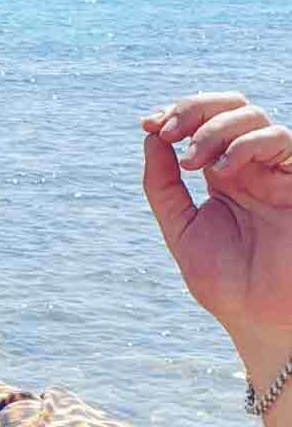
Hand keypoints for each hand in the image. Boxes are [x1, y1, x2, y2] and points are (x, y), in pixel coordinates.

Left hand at [141, 92, 291, 340]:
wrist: (262, 318)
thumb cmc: (226, 282)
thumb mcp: (181, 228)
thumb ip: (163, 187)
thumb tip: (150, 139)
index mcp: (222, 177)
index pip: (201, 126)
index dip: (176, 115)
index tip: (148, 124)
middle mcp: (250, 167)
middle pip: (228, 108)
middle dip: (193, 109)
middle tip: (167, 131)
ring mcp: (275, 171)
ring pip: (253, 116)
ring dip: (214, 128)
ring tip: (192, 160)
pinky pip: (280, 139)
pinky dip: (247, 143)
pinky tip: (223, 168)